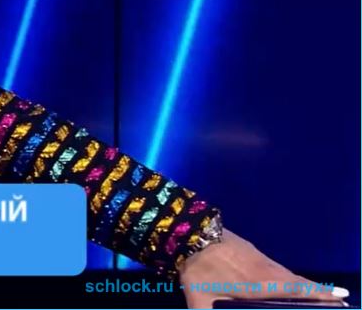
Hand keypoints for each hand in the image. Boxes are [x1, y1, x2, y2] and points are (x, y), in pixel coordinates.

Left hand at [178, 228, 349, 308]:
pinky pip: (281, 269)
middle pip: (300, 283)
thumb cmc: (198, 269)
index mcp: (261, 283)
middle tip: (342, 300)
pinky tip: (293, 285)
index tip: (342, 297)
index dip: (320, 294)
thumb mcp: (199, 300)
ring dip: (309, 286)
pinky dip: (294, 278)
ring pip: (291, 275)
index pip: (298, 290)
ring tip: (325, 296)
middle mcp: (268, 270)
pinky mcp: (254, 254)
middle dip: (322, 293)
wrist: (191, 233)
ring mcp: (262, 260)